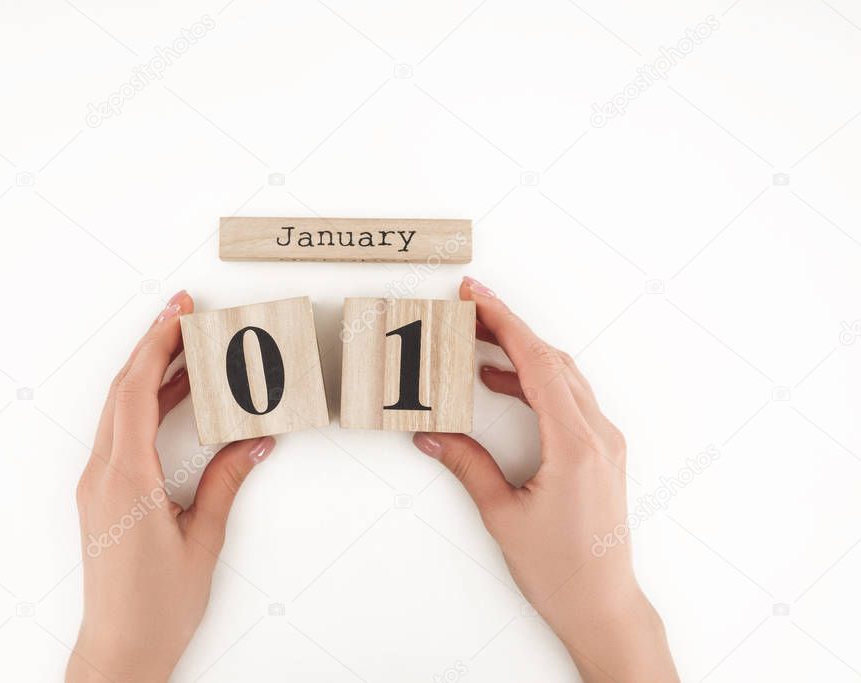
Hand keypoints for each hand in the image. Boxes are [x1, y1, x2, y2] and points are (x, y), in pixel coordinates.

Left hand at [67, 290, 274, 682]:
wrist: (119, 649)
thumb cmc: (157, 606)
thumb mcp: (203, 539)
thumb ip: (227, 482)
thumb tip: (256, 442)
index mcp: (125, 480)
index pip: (135, 392)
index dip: (156, 344)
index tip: (180, 312)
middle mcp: (102, 475)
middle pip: (122, 390)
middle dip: (153, 344)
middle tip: (186, 312)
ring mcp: (97, 483)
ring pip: (120, 409)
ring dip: (151, 373)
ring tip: (189, 347)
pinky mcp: (103, 493)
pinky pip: (122, 433)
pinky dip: (148, 405)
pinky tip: (177, 397)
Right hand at [412, 277, 678, 682]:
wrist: (603, 606)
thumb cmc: (561, 570)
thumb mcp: (503, 514)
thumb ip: (467, 465)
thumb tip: (430, 433)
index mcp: (576, 444)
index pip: (537, 363)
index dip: (504, 322)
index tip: (476, 295)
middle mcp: (598, 435)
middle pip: (552, 360)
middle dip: (509, 329)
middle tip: (469, 309)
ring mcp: (605, 442)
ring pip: (564, 377)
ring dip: (522, 354)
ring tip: (477, 345)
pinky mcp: (601, 453)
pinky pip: (570, 400)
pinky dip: (536, 382)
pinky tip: (503, 386)